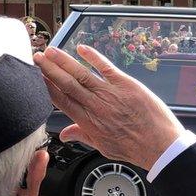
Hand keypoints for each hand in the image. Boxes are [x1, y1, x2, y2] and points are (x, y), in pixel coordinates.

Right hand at [35, 45, 184, 170]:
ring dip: (64, 61)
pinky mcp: (126, 85)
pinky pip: (106, 67)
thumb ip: (83, 136)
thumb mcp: (104, 147)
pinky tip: (82, 48)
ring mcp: (110, 94)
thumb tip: (65, 134)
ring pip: (82, 74)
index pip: (61, 101)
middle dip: (49, 70)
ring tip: (51, 51)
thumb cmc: (134, 148)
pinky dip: (93, 57)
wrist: (160, 145)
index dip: (46, 87)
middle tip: (37, 57)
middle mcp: (96, 106)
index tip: (36, 77)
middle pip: (67, 85)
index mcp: (88, 122)